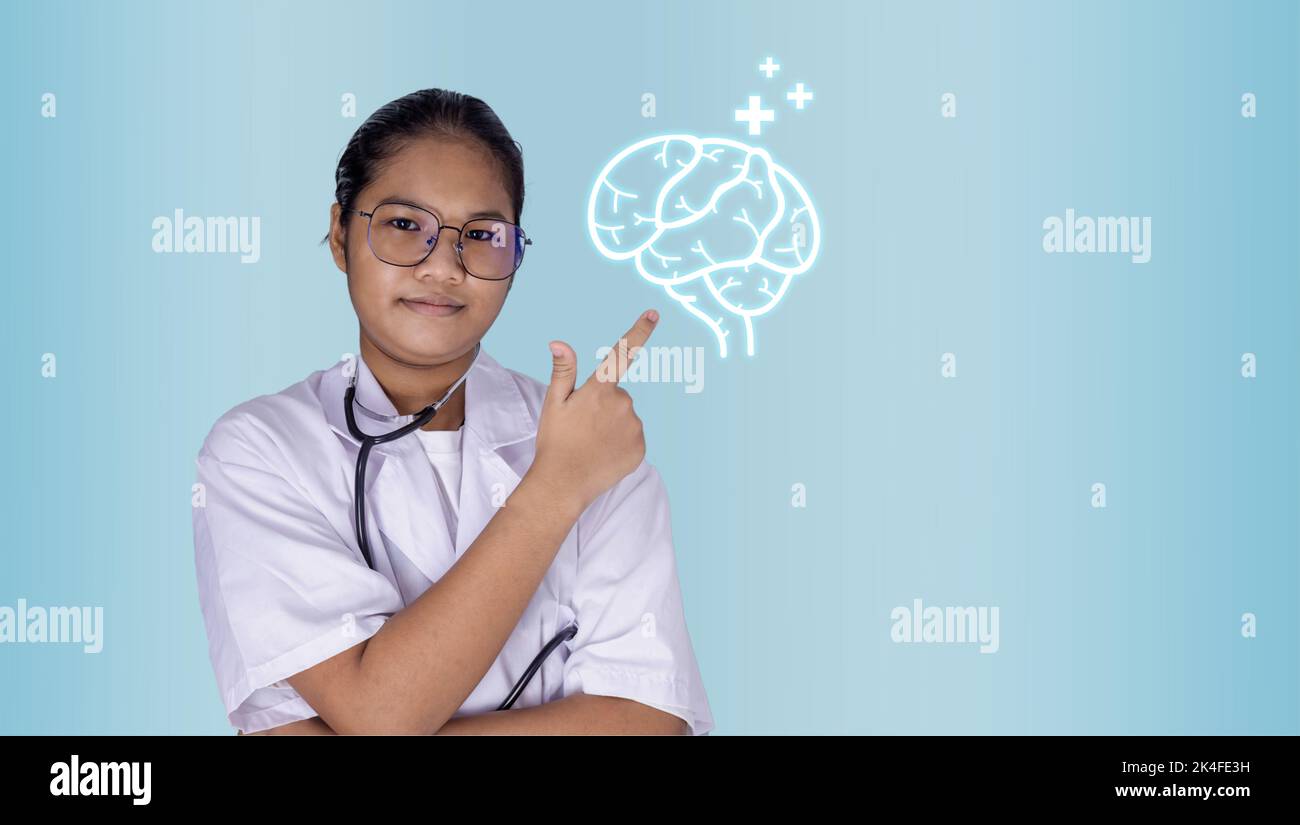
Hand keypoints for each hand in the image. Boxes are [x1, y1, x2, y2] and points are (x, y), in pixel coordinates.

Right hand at [530, 309, 658, 513]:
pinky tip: (603, 454)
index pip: (621, 353)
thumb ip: (563, 371)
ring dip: (612, 425)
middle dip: (604, 405)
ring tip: (591, 442)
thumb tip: (559, 343)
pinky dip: (621, 443)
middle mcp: (622, 404)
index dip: (639, 331)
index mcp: (600, 389)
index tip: (653, 313)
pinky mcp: (640, 448)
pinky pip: (633, 438)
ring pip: (626, 417)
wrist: (563, 484)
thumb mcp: (554, 403)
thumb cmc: (555, 441)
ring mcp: (634, 427)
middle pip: (618, 396)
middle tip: (583, 425)